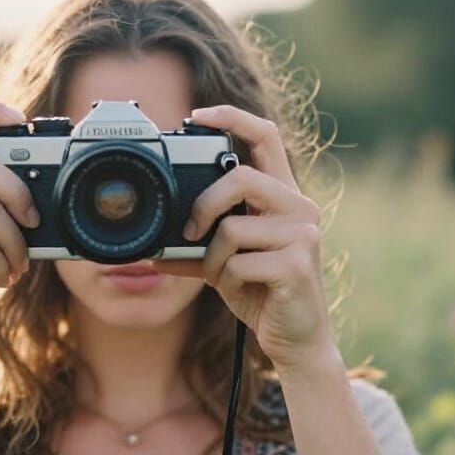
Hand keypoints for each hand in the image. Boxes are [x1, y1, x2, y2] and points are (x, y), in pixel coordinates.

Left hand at [153, 104, 337, 372]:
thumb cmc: (262, 294)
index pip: (265, 137)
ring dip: (215, 259)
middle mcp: (299, 208)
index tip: (197, 114)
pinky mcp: (298, 265)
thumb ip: (197, 244)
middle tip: (190, 232)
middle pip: (240, 177)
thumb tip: (152, 243)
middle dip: (204, 205)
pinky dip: (226, 279)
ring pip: (233, 227)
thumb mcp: (224, 263)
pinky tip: (242, 291)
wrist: (296, 340)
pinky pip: (239, 262)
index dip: (232, 117)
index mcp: (283, 197)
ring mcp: (303, 235)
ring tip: (225, 276)